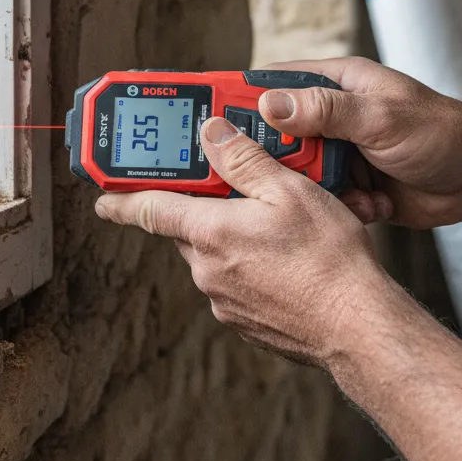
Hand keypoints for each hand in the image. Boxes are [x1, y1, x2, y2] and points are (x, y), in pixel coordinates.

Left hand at [95, 116, 385, 367]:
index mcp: (210, 234)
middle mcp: (207, 271)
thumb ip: (243, 160)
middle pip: (186, 228)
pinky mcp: (245, 322)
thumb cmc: (328, 259)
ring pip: (212, 255)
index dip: (121, 200)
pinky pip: (233, 281)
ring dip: (228, 235)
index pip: (148, 210)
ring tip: (271, 223)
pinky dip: (247, 264)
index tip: (102, 197)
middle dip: (199, 207)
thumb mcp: (288, 190)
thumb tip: (211, 133)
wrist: (358, 327)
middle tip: (226, 188)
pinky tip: (282, 258)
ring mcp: (224, 301)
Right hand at [258, 57, 461, 229]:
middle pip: (275, 134)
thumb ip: (326, 111)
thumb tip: (269, 105)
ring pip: (296, 172)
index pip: (272, 83)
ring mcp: (340, 151)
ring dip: (314, 188)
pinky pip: (322, 199)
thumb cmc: (442, 133)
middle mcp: (331, 116)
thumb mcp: (382, 117)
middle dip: (275, 157)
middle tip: (271, 174)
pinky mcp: (350, 185)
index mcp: (335, 84)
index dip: (238, 98)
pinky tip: (372, 206)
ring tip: (345, 192)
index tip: (207, 117)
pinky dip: (341, 208)